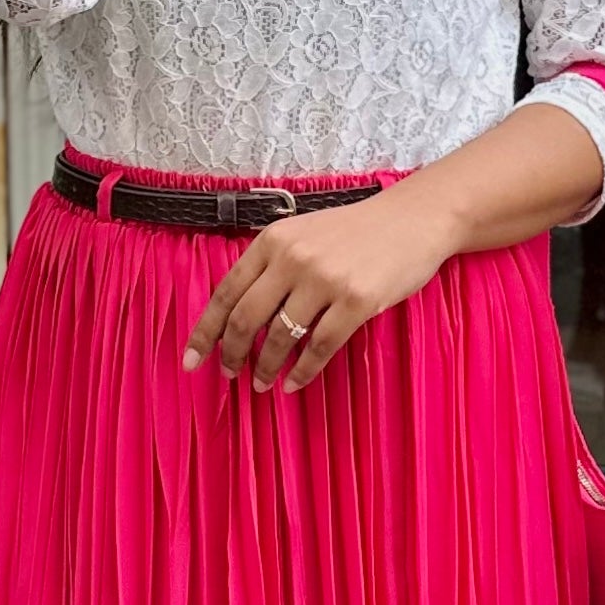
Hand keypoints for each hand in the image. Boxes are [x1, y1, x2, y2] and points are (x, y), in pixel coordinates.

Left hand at [181, 186, 459, 393]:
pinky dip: (302, 371)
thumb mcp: (303, 233)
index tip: (191, 360)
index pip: (226, 292)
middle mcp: (294, 258)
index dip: (205, 331)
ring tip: (262, 384)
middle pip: (246, 319)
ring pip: (280, 337)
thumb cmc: (356, 231)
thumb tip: (238, 313)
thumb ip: (272, 264)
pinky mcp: (357, 301)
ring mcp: (325, 280)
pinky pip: (320, 347)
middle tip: (229, 374)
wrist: (412, 220)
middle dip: (232, 354)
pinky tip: (293, 383)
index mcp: (273, 240)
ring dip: (266, 367)